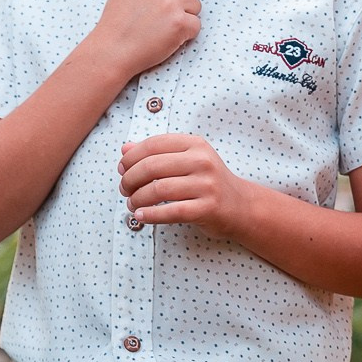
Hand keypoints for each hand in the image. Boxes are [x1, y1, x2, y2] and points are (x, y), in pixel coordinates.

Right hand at [89, 0, 200, 80]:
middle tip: (159, 17)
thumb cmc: (118, 23)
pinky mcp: (180, 22)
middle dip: (178, 1)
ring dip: (184, 16)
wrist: (112, 50)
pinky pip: (196, 24)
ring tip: (163, 27)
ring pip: (195, 5)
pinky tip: (169, 37)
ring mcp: (170, 2)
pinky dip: (187, 33)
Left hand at [119, 135, 250, 238]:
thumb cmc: (207, 182)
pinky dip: (150, 215)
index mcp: (196, 145)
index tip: (122, 169)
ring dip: (137, 198)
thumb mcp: (187, 160)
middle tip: (124, 189)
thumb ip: (156, 153)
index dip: (131, 157)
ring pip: (158, 189)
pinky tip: (140, 216)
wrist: (240, 206)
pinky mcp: (208, 208)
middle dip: (130, 179)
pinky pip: (171, 212)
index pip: (154, 144)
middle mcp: (203, 162)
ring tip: (131, 204)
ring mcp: (207, 185)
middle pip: (151, 167)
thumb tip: (124, 148)